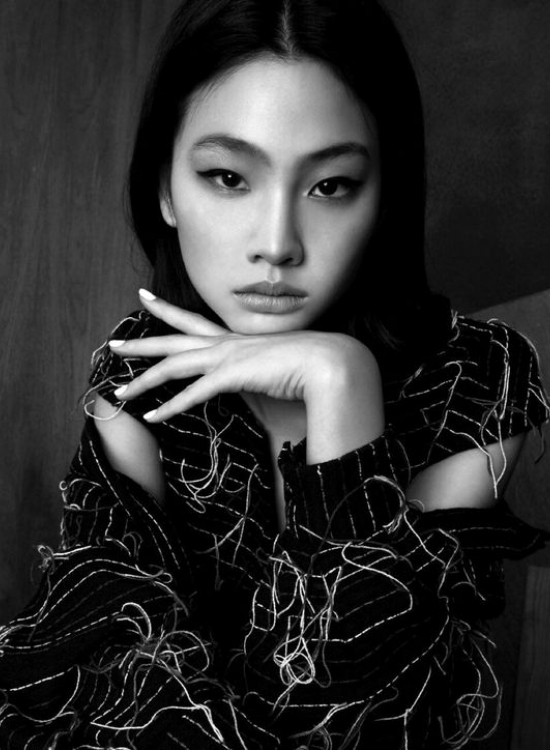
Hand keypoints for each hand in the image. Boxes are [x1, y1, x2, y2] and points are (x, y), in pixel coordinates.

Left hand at [109, 291, 383, 452]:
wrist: (330, 362)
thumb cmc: (309, 368)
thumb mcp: (277, 370)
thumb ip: (261, 375)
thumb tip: (260, 382)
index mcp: (236, 339)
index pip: (194, 322)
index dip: (167, 311)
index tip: (145, 297)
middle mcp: (226, 343)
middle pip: (173, 339)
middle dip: (142, 340)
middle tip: (114, 341)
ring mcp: (226, 357)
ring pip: (173, 365)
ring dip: (143, 379)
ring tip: (119, 391)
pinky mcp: (232, 376)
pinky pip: (192, 394)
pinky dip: (169, 407)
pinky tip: (150, 416)